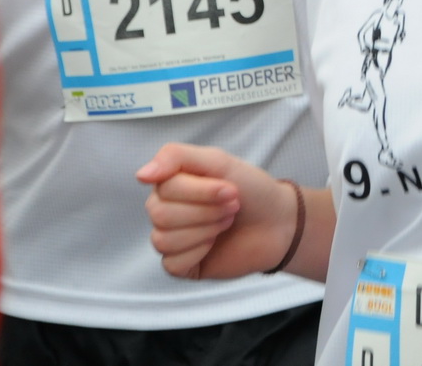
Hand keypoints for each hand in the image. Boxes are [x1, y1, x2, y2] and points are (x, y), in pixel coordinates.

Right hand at [137, 143, 296, 279]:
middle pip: (161, 214)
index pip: (164, 187)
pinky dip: (198, 251)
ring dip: (205, 229)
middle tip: (232, 206)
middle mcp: (166, 211)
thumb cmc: (252, 190)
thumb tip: (141, 175)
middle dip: (206, 210)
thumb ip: (176, 157)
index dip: (201, 191)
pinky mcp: (180, 265)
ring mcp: (172, 239)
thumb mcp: (218, 161)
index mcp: (171, 185)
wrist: (280, 222)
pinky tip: (214, 244)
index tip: (231, 189)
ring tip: (226, 222)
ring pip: (163, 239)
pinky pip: (171, 263)